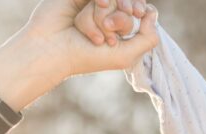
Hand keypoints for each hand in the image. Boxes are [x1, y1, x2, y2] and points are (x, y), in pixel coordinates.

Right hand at [0, 0, 158, 110]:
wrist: (53, 50)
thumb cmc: (87, 57)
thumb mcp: (126, 56)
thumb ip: (150, 38)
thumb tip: (152, 13)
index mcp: (119, 28)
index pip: (140, 8)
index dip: (141, 9)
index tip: (138, 14)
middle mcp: (107, 13)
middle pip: (128, 2)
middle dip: (122, 18)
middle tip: (110, 31)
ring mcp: (92, 2)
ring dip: (103, 17)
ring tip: (95, 35)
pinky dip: (97, 4)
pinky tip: (87, 16)